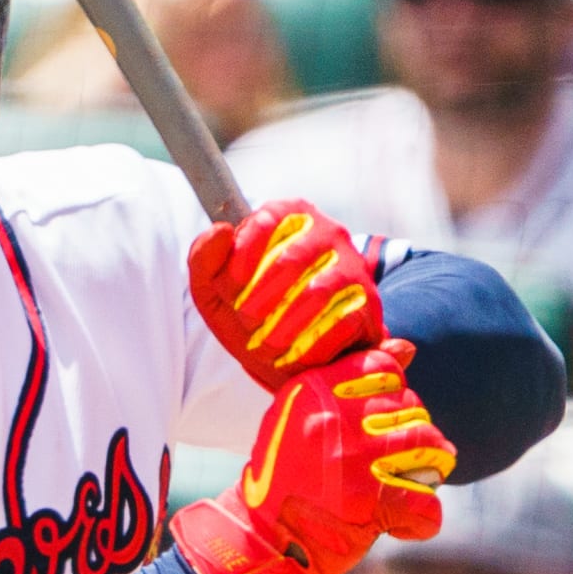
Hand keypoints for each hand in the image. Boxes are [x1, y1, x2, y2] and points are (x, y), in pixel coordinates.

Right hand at [172, 340, 455, 573]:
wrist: (262, 539)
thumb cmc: (286, 475)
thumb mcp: (303, 416)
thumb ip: (351, 381)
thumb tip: (408, 348)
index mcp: (314, 391)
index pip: (384, 370)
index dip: (393, 394)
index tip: (380, 420)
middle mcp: (335, 419)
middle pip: (411, 408)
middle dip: (413, 435)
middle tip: (395, 461)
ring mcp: (356, 461)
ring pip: (429, 447)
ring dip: (429, 468)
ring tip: (411, 482)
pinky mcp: (372, 504)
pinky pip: (426, 503)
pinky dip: (424, 518)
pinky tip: (406, 522)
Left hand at [190, 202, 383, 386]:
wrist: (292, 356)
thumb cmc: (251, 313)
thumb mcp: (215, 291)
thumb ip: (204, 259)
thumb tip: (219, 231)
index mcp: (286, 217)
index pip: (266, 221)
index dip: (242, 258)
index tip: (229, 290)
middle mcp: (325, 232)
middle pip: (290, 260)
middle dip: (259, 301)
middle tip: (247, 324)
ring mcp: (352, 266)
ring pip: (318, 292)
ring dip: (284, 327)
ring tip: (268, 345)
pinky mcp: (368, 304)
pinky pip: (343, 322)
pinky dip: (312, 346)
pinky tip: (296, 356)